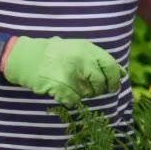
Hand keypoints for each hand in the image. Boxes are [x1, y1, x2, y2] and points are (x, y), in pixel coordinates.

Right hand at [2, 36, 124, 105]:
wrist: (28, 57)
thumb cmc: (57, 53)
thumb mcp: (80, 49)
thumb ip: (100, 60)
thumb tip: (123, 73)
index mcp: (88, 49)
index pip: (111, 66)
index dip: (115, 78)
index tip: (114, 86)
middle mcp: (82, 61)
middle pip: (100, 83)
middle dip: (99, 90)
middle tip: (91, 89)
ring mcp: (71, 75)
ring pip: (88, 94)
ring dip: (83, 94)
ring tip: (72, 85)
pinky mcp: (61, 87)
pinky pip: (75, 101)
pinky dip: (72, 100)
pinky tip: (64, 91)